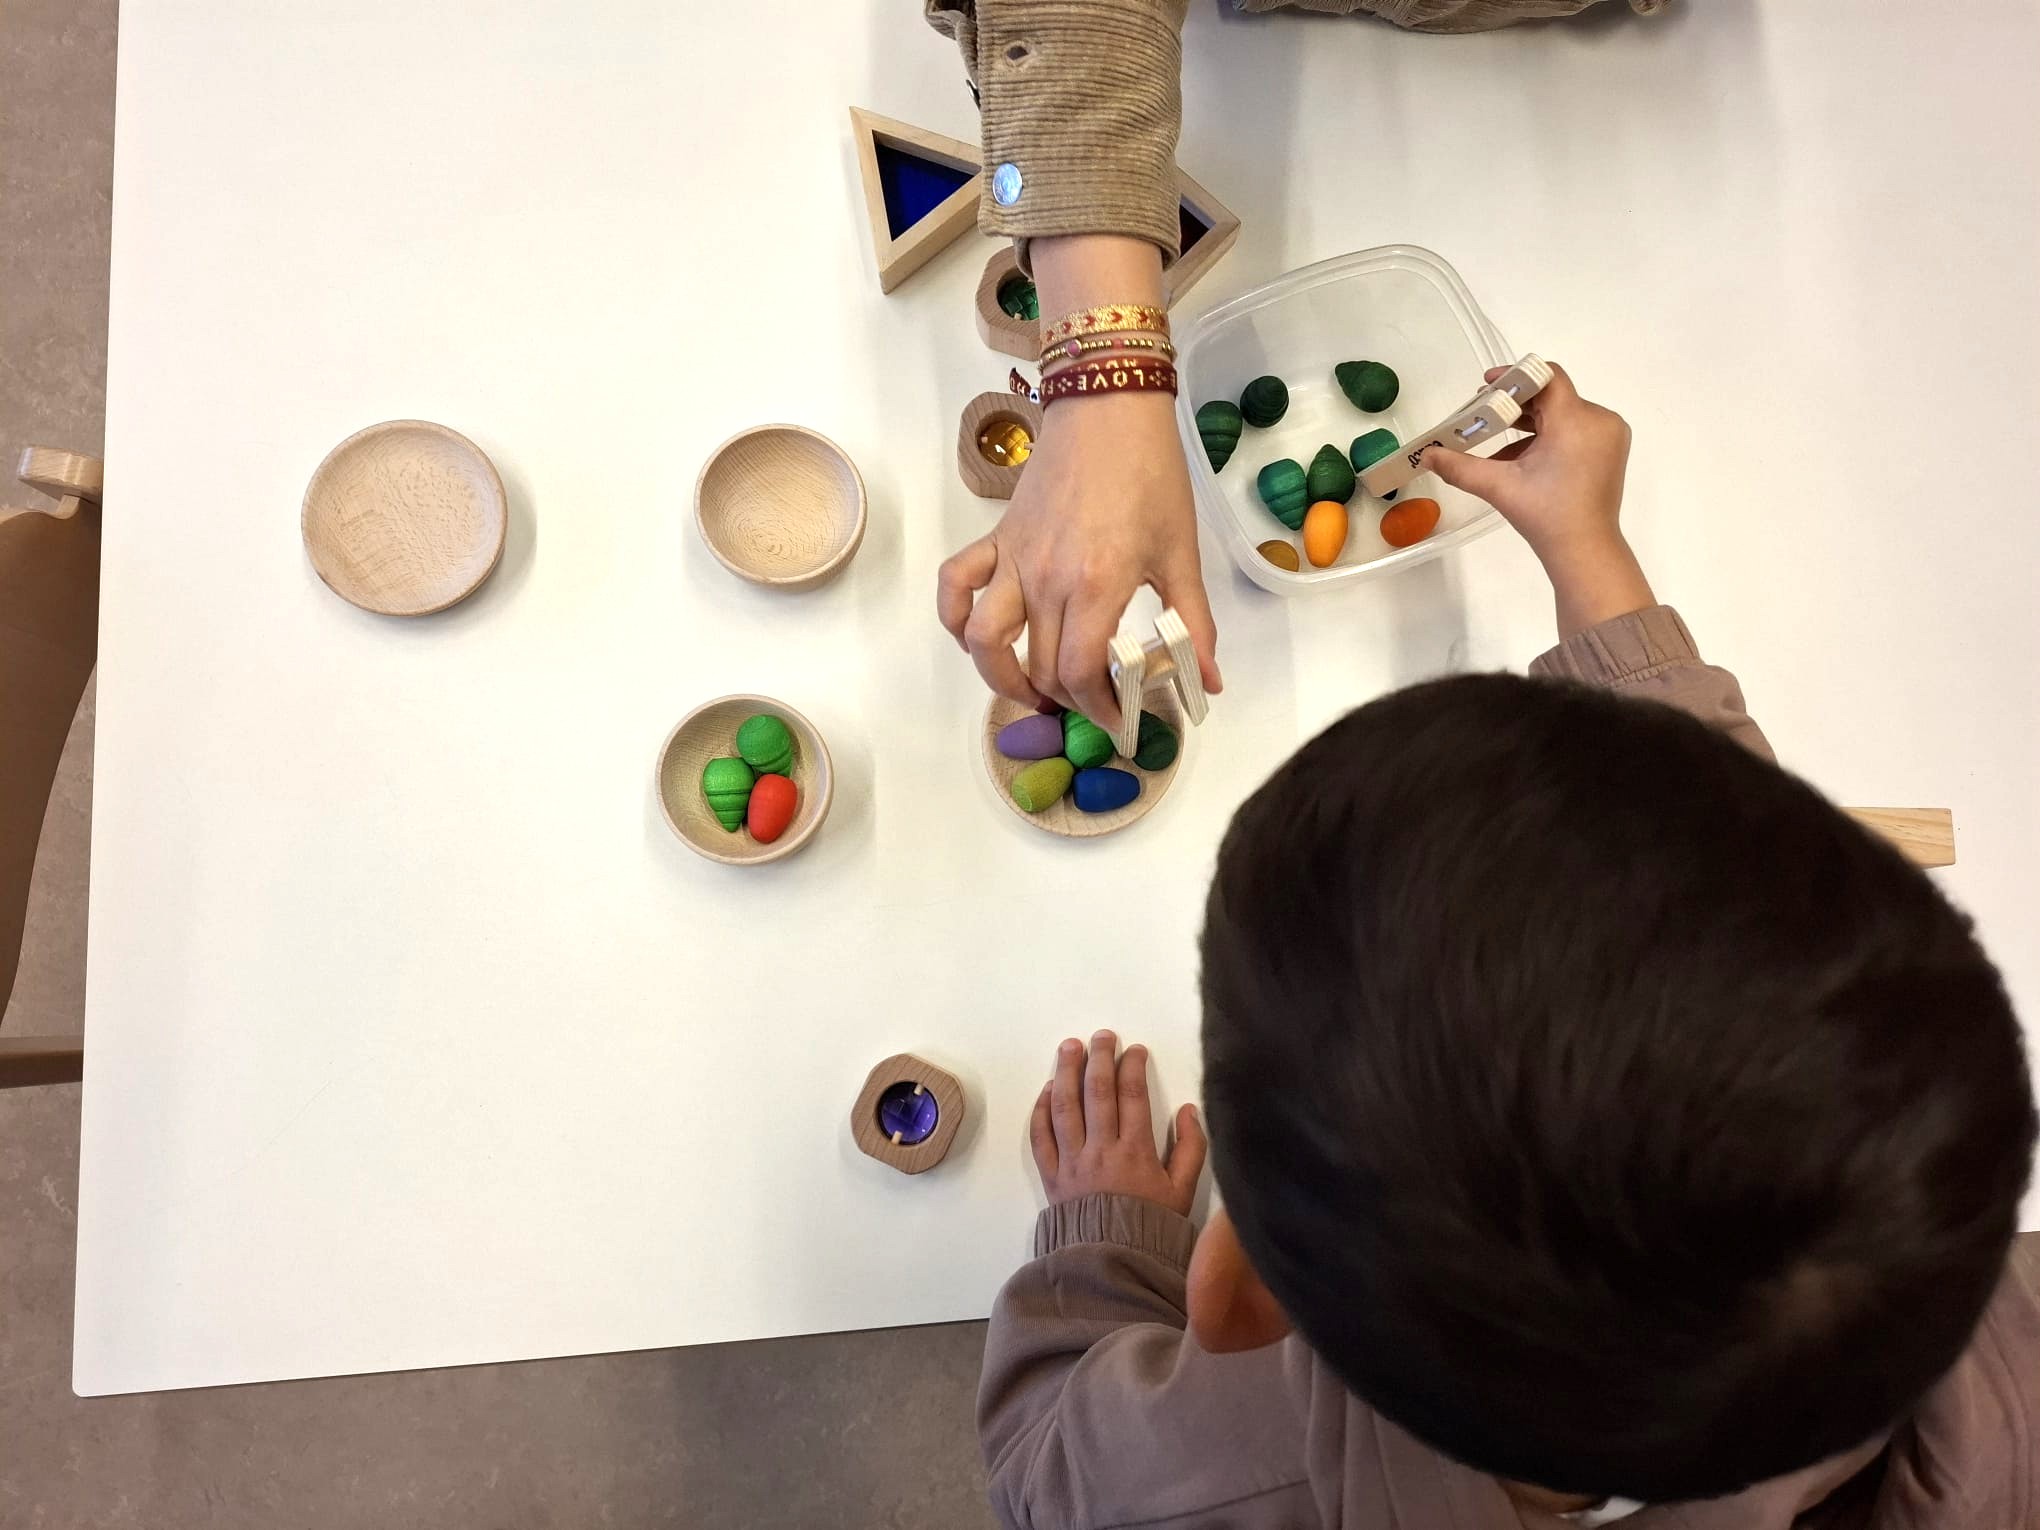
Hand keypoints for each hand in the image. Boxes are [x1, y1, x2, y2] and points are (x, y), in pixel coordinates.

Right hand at [938, 395, 1220, 730]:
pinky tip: (977, 638)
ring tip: (1030, 690)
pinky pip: (956, 587)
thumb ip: (1193, 623)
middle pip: (1040, 667)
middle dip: (1066, 700)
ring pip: (983, 641)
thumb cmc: (1151, 476)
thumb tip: (1207, 681)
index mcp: (1097, 585)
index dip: (1098, 708)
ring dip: (1000, 679)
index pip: (1081, 674)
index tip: (1118, 719)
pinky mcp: (996, 540)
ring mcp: (1014, 561)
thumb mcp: (1181, 553)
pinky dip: (955, 619)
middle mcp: (1047, 580)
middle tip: (1091, 704)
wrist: (1109, 410)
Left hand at [1031, 1030, 1205, 1216]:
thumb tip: (1188, 1109)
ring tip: (1069, 1047)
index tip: (1134, 1049)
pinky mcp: (1051, 1175)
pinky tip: (1048, 1089)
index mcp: (1136, 1152)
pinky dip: (1042, 1109)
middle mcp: (1101, 1150)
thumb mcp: (1184, 1191)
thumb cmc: (1152, 1226)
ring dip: (1066, 1072)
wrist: (1114, 1264)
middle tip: (1101, 1036)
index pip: (1133, 1096)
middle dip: (1099, 1058)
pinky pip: (1041, 1136)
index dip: (1133, 1067)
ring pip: (1065, 1107)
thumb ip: (1191, 1148)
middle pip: (1097, 1092)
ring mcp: (1072, 1161)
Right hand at [1419, 362, 1654, 637]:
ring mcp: (1609, 435)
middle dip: (1518, 403)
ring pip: (1564, 412)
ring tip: (1500, 437)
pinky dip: (1550, 435)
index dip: (1515, 375)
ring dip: (1532, 421)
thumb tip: (1427, 455)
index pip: (1547, 377)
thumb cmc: (1545, 516)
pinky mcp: (1610, 449)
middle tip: (1486, 414)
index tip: (1487, 384)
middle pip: (1553, 396)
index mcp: (1575, 422)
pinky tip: (1523, 456)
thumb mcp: (1499, 487)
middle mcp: (1599, 420)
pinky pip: (1576, 428)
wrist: (1585, 551)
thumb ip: (1461, 467)